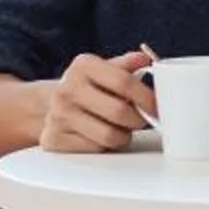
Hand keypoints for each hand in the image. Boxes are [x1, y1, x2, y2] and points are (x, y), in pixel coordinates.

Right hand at [42, 47, 156, 152]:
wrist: (51, 104)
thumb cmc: (89, 87)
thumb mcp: (105, 68)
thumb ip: (127, 65)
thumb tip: (147, 59)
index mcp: (83, 66)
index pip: (124, 82)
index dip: (147, 98)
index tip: (157, 107)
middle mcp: (67, 89)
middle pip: (119, 112)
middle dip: (139, 120)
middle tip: (141, 119)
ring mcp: (58, 115)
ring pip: (109, 136)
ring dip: (124, 136)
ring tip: (122, 127)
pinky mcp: (54, 139)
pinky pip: (95, 149)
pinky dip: (106, 146)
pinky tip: (103, 135)